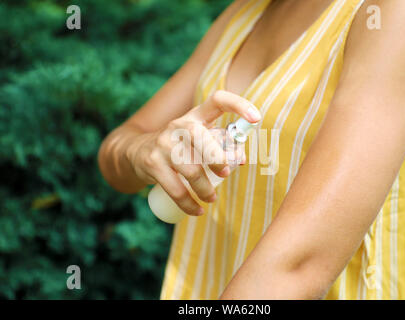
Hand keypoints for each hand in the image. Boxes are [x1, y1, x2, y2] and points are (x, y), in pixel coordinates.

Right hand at [126, 90, 260, 215]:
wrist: (136, 152)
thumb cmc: (179, 146)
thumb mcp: (197, 140)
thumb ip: (219, 146)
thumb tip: (241, 159)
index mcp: (195, 116)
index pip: (217, 100)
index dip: (238, 105)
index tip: (256, 118)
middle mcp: (178, 125)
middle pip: (199, 135)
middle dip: (216, 157)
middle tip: (225, 174)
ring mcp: (163, 143)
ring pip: (189, 168)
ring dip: (205, 188)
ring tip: (212, 198)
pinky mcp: (152, 163)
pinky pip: (175, 188)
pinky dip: (188, 203)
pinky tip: (197, 210)